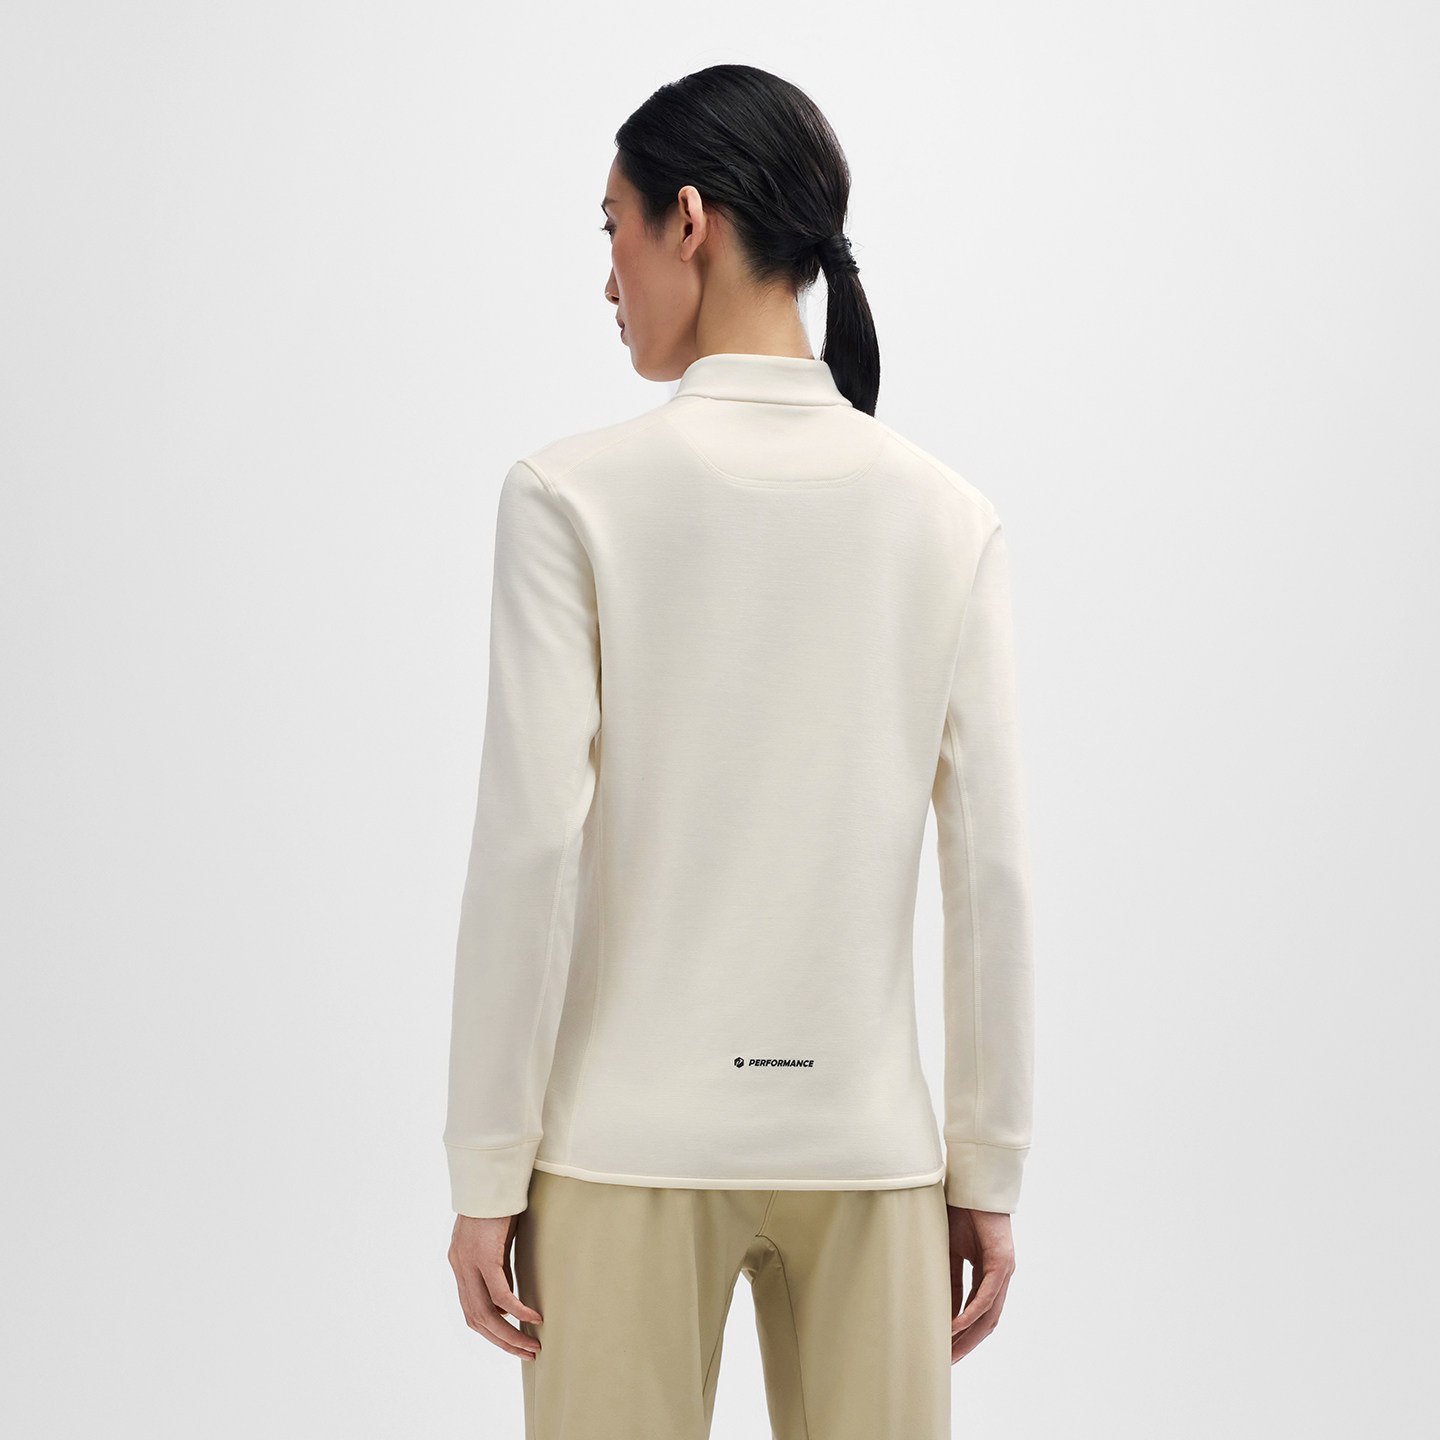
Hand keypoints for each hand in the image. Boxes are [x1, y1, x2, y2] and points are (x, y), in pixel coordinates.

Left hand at [448, 1212, 543, 1359]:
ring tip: (531, 1346)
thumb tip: (507, 1295)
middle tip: (525, 1353)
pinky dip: (517, 1310)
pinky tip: (533, 1318)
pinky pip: (501, 1295)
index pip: (471, 1309)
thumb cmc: (496, 1202)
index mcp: (460, 1263)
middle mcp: (460, 1267)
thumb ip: (496, 1265)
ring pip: (486, 1314)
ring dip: (509, 1334)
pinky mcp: (484, 1257)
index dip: (490, 1329)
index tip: (511, 1340)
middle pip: (477, 1319)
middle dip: (501, 1341)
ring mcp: (469, 1264)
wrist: (490, 1177)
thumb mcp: (494, 1239)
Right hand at [947, 1204, 1015, 1362]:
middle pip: (985, 1321)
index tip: (945, 1349)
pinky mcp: (1002, 1262)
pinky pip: (986, 1296)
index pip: (977, 1311)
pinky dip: (971, 1313)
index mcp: (988, 1271)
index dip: (962, 1332)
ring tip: (950, 1352)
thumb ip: (948, 1276)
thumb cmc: (960, 1208)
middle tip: (946, 1362)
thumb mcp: (949, 1249)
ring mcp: (1004, 1270)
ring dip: (969, 1336)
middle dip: (966, 1343)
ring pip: (988, 1314)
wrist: (972, 1180)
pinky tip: (956, 1326)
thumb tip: (935, 1304)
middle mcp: (1000, 1275)